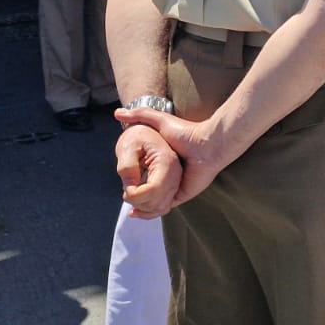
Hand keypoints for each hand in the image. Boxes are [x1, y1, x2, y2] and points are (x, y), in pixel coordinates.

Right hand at [116, 107, 235, 207]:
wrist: (207, 145)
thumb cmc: (186, 132)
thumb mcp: (160, 120)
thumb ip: (141, 115)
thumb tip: (118, 113)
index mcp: (165, 160)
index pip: (144, 172)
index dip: (132, 177)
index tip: (121, 180)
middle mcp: (170, 174)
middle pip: (149, 187)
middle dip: (136, 194)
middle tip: (123, 196)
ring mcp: (176, 185)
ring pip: (155, 200)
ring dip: (142, 205)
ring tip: (129, 206)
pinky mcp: (181, 194)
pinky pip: (164, 207)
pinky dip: (151, 211)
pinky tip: (137, 211)